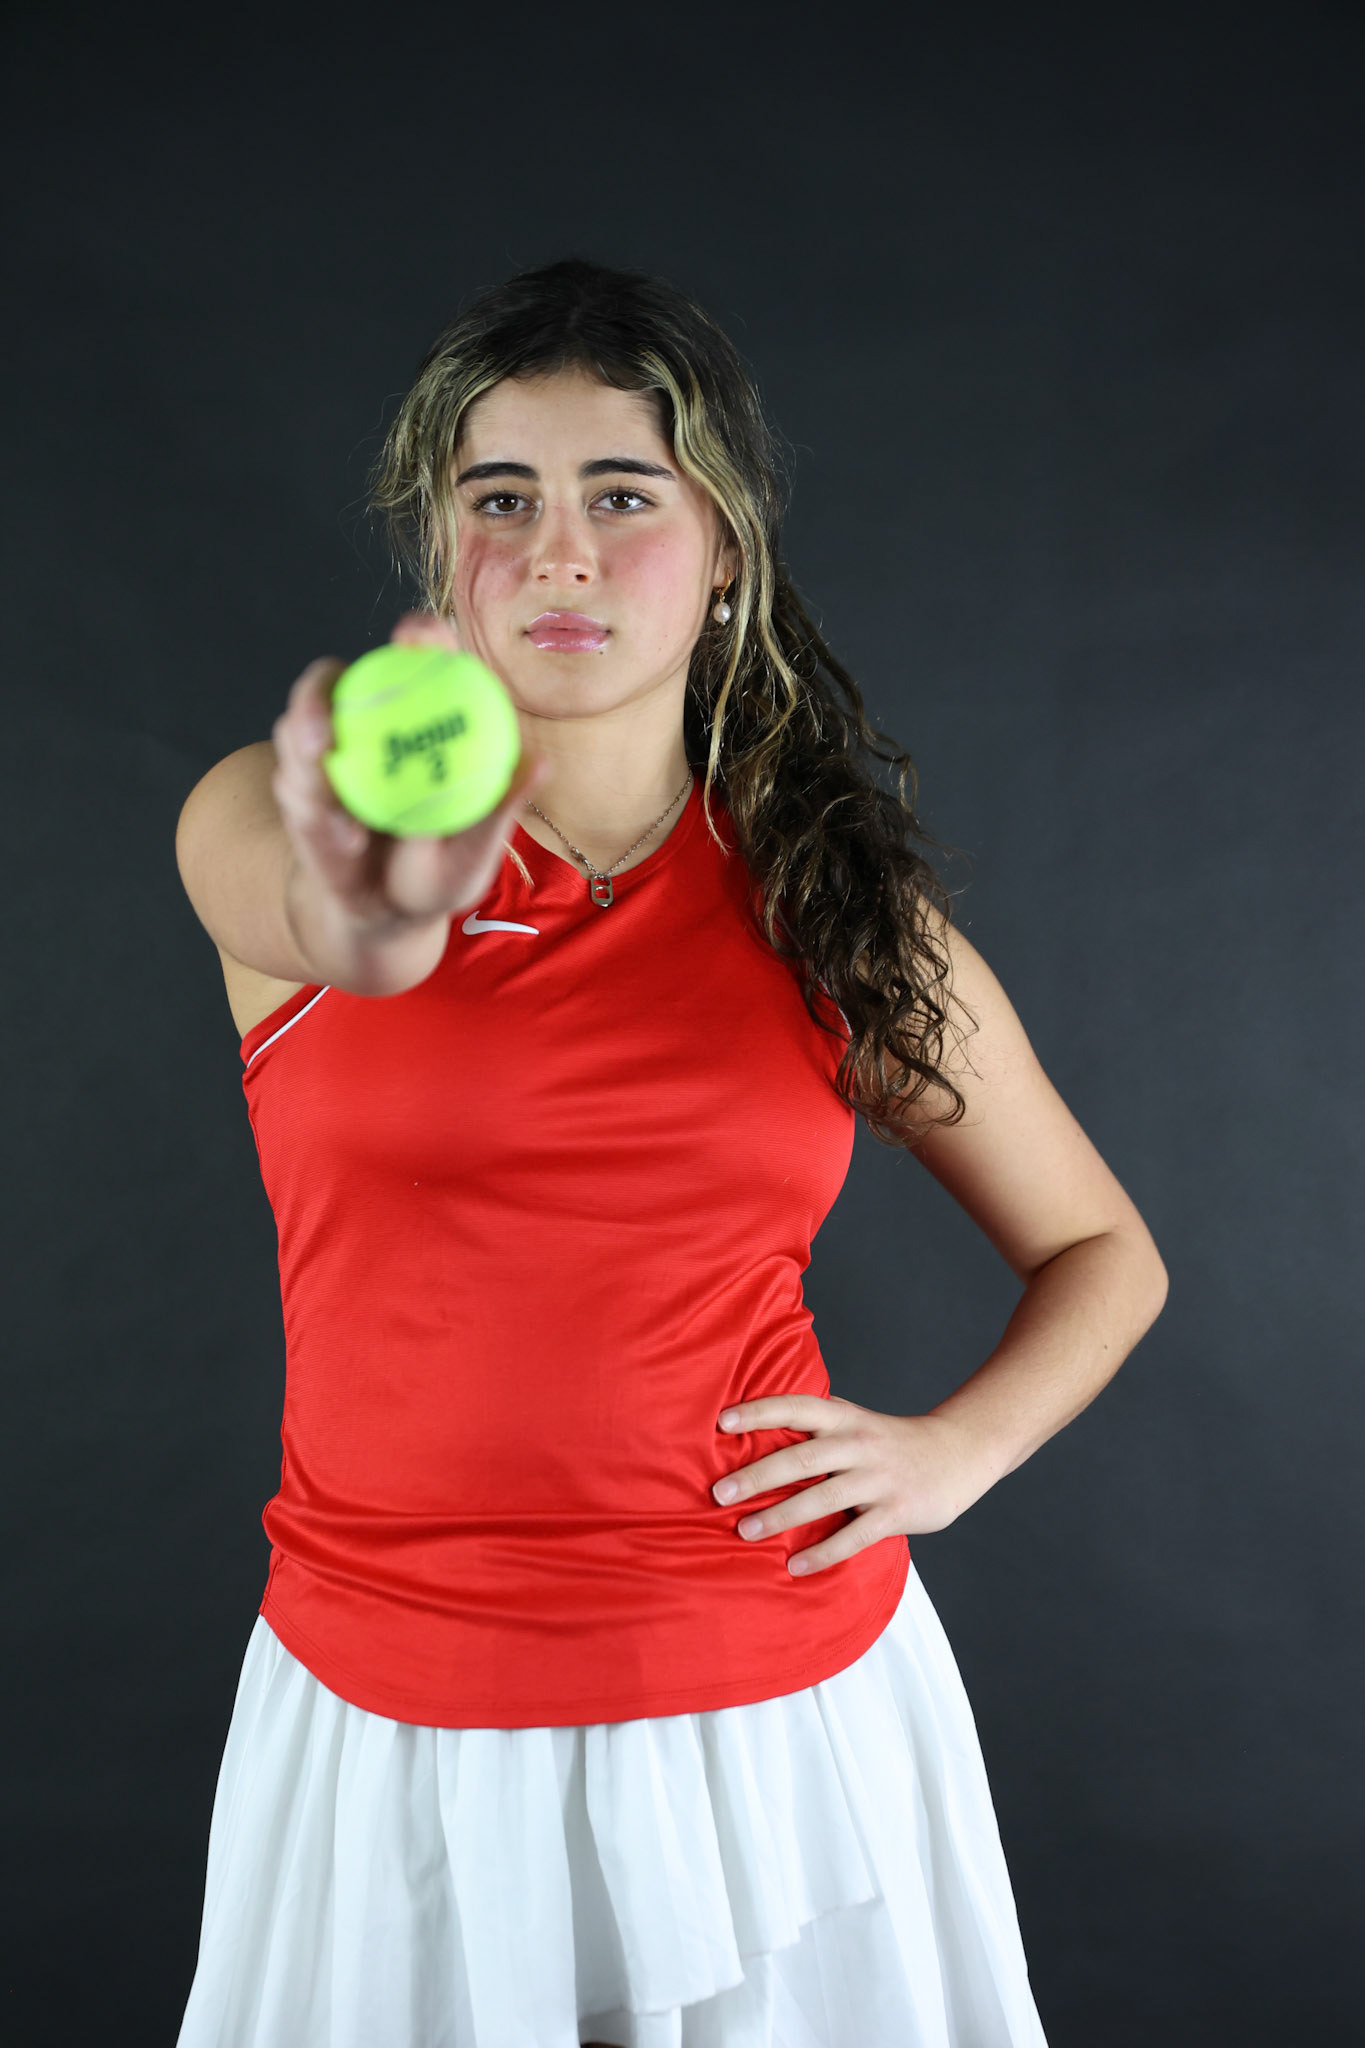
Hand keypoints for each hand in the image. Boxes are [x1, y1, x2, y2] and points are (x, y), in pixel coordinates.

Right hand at [270, 610, 550, 925]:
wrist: (388, 913)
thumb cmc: (440, 871)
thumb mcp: (475, 849)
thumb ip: (498, 809)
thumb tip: (540, 765)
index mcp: (415, 716)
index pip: (416, 659)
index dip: (418, 635)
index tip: (419, 639)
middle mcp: (362, 723)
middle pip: (328, 682)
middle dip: (315, 694)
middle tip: (325, 734)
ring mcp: (324, 754)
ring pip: (295, 735)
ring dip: (306, 768)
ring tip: (334, 812)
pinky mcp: (297, 789)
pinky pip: (294, 790)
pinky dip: (317, 817)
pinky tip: (347, 842)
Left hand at [710, 1396, 1000, 1576]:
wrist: (959, 1453)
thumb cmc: (890, 1442)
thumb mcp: (855, 1422)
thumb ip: (816, 1430)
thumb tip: (754, 1440)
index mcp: (844, 1418)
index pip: (797, 1406)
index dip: (759, 1411)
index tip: (722, 1422)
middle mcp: (859, 1444)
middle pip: (802, 1456)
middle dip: (757, 1475)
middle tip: (719, 1493)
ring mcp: (879, 1478)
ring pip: (823, 1497)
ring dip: (781, 1516)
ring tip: (745, 1531)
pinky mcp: (896, 1511)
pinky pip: (854, 1536)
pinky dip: (823, 1553)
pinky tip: (794, 1566)